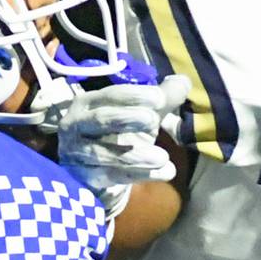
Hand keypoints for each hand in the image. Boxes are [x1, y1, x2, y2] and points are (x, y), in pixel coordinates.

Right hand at [54, 75, 189, 213]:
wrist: (94, 173)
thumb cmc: (116, 136)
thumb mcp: (139, 115)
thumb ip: (162, 99)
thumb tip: (184, 81)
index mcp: (89, 103)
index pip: (110, 96)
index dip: (134, 95)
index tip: (159, 98)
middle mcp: (76, 125)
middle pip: (100, 119)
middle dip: (126, 118)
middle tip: (152, 120)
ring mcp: (77, 153)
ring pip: (103, 153)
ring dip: (135, 154)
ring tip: (163, 157)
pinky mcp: (85, 178)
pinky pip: (112, 176)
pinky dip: (140, 174)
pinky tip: (166, 172)